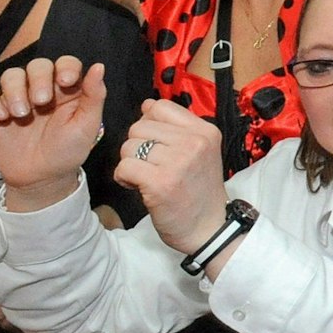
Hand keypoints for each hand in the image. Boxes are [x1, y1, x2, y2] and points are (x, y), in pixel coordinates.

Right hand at [0, 56, 104, 203]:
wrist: (42, 178)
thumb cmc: (69, 150)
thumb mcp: (87, 125)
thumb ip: (94, 95)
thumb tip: (99, 66)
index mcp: (66, 88)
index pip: (65, 63)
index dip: (65, 67)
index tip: (65, 81)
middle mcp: (41, 88)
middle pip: (37, 66)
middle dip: (39, 79)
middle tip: (41, 101)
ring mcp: (16, 98)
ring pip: (11, 75)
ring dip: (15, 90)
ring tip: (21, 114)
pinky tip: (1, 116)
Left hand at [113, 99, 229, 255]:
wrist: (209, 228)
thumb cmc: (199, 191)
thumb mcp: (200, 152)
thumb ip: (175, 128)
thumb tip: (146, 105)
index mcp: (205, 131)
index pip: (159, 107)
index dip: (148, 125)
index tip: (156, 145)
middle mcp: (194, 142)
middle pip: (139, 126)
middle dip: (137, 147)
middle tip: (150, 166)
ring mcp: (179, 162)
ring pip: (129, 146)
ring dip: (130, 163)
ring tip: (145, 177)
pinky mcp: (161, 182)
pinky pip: (124, 166)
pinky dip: (124, 178)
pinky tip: (137, 187)